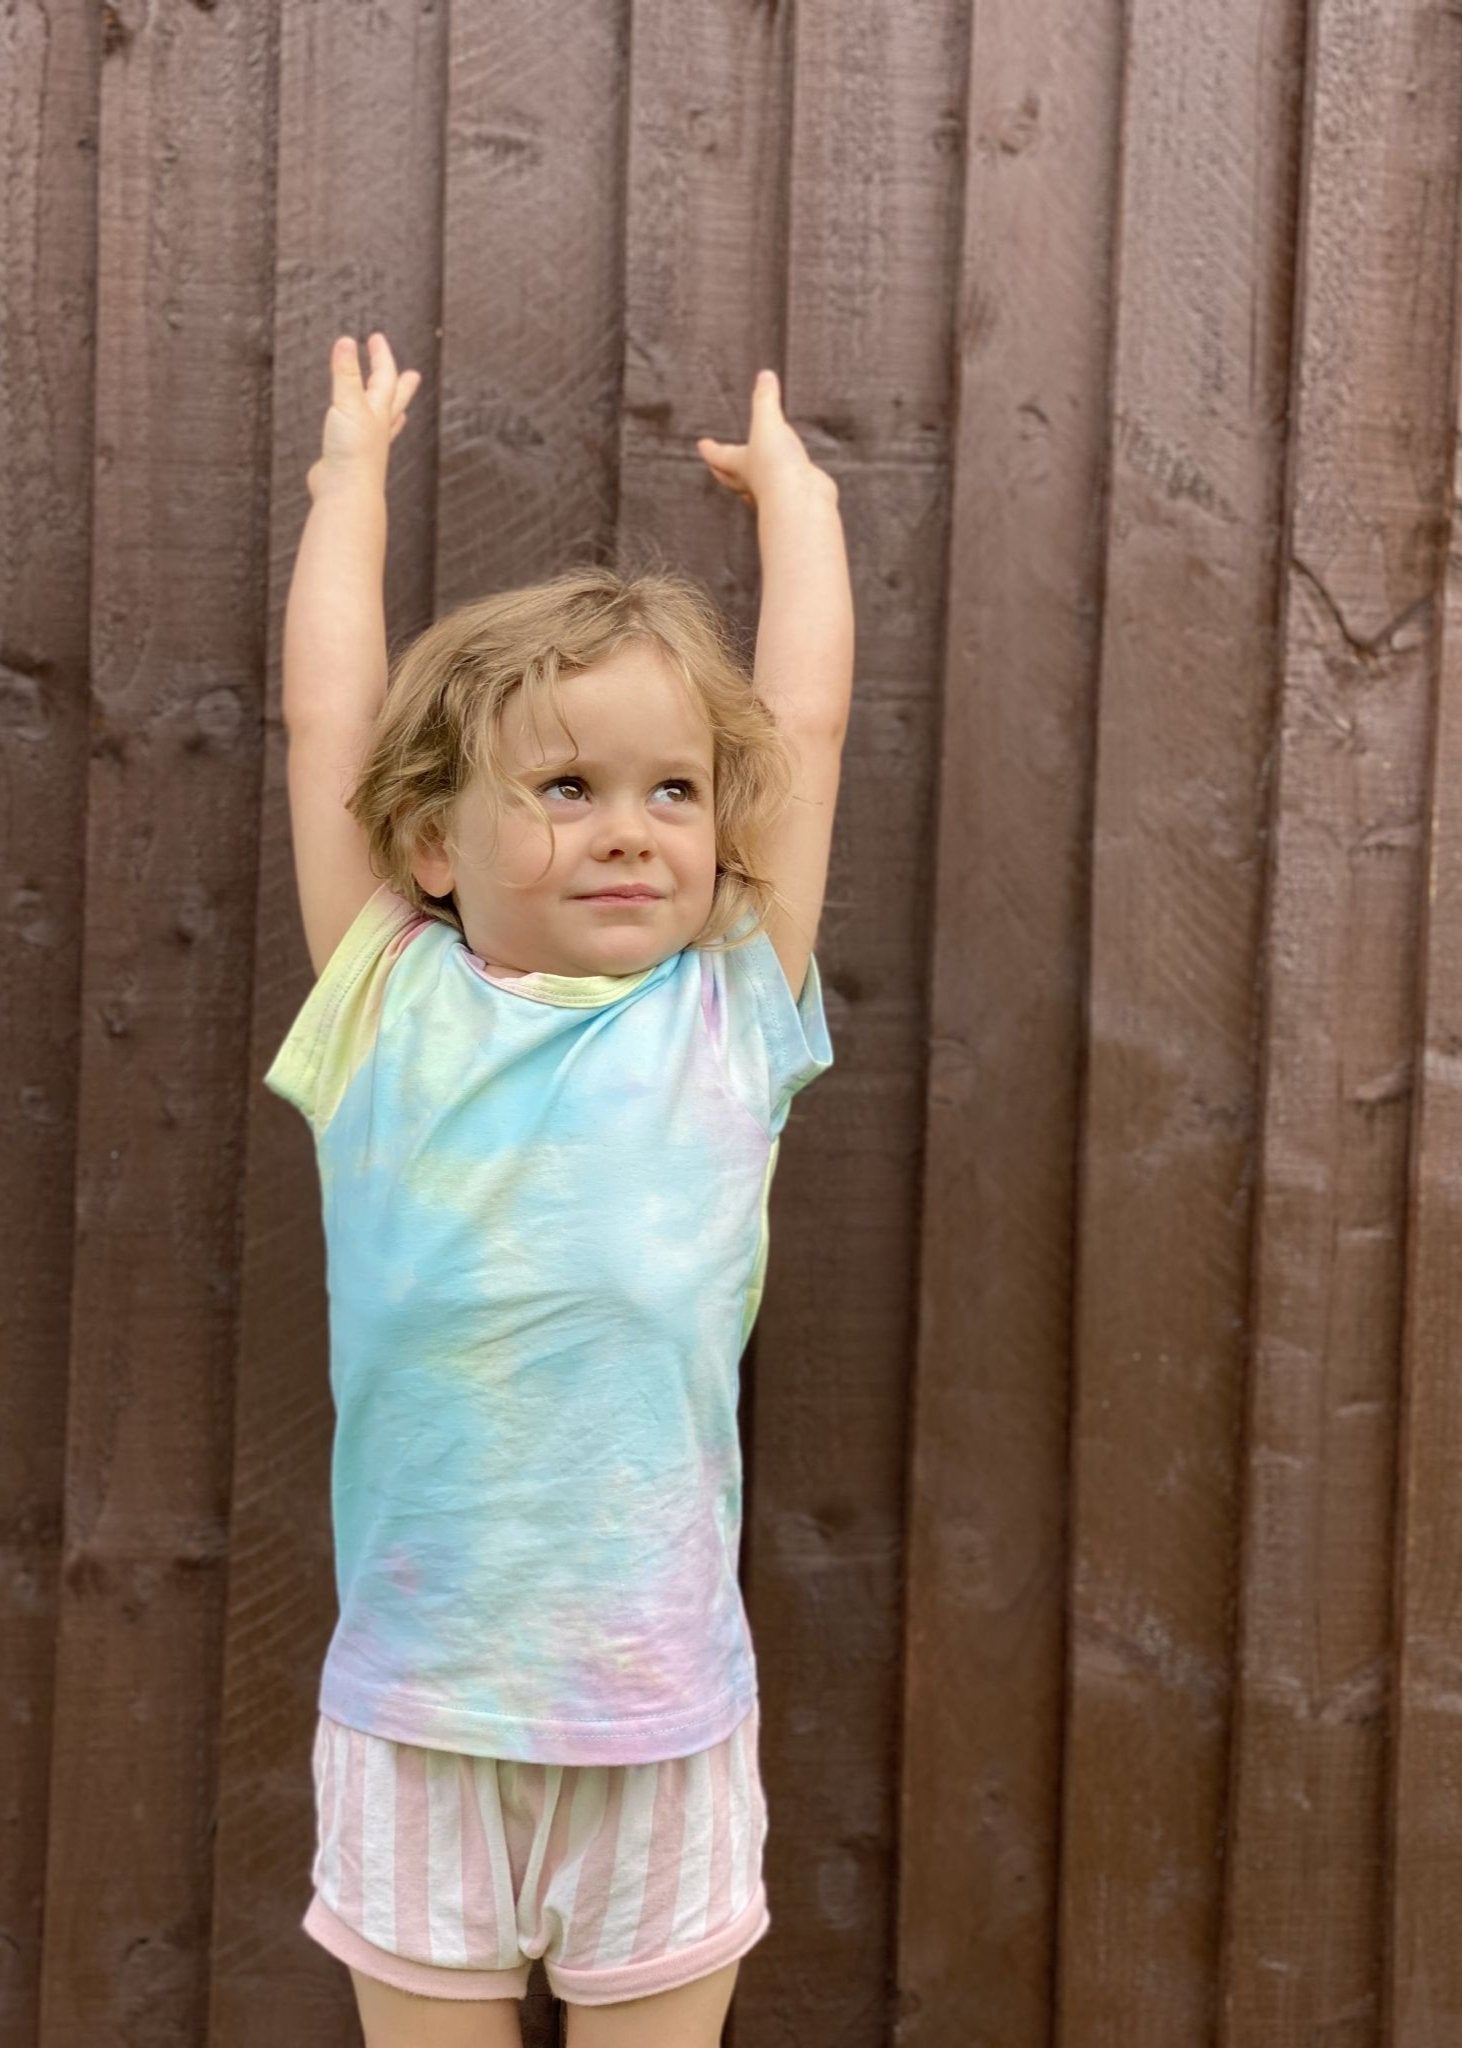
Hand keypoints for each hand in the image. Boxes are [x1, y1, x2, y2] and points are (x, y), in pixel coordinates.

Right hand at [309, 331, 421, 496]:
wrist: (346, 493)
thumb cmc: (351, 451)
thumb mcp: (347, 404)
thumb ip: (345, 374)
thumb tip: (345, 340)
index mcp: (379, 412)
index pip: (384, 377)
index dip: (380, 356)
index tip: (375, 338)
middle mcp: (378, 428)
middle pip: (395, 402)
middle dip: (400, 385)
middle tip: (413, 376)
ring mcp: (368, 446)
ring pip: (385, 425)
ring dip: (391, 414)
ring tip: (400, 410)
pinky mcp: (353, 461)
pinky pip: (365, 443)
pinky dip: (369, 437)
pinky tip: (369, 440)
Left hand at [695, 369, 834, 513]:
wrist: (799, 500)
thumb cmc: (777, 465)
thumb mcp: (768, 424)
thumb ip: (766, 400)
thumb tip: (765, 375)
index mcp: (740, 464)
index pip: (719, 455)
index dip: (710, 449)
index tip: (702, 444)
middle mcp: (753, 482)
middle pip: (731, 479)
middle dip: (723, 472)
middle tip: (716, 468)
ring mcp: (773, 494)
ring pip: (755, 489)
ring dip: (750, 484)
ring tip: (752, 477)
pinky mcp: (794, 499)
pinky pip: (784, 491)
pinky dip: (783, 487)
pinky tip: (790, 482)